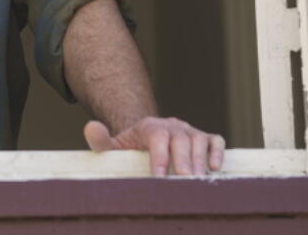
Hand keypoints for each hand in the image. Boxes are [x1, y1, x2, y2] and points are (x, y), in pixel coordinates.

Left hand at [84, 117, 224, 176]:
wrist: (146, 138)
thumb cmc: (130, 148)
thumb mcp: (113, 146)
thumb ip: (101, 140)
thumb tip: (90, 128)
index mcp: (149, 127)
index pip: (157, 137)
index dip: (159, 156)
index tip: (159, 178)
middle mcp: (172, 126)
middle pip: (181, 139)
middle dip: (182, 161)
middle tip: (184, 182)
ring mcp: (189, 131)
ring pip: (199, 140)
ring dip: (200, 160)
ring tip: (198, 181)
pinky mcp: (204, 138)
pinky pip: (215, 140)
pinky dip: (217, 152)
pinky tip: (214, 168)